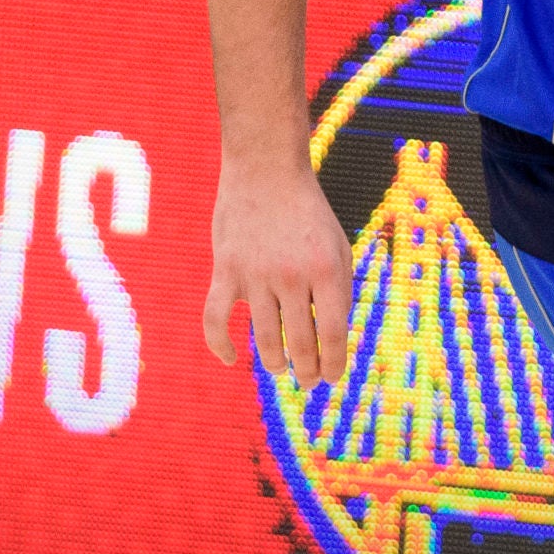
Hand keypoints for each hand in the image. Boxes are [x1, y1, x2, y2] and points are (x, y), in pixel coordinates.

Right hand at [202, 153, 353, 386]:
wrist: (267, 172)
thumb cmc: (308, 214)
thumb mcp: (337, 247)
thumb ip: (338, 290)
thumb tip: (334, 338)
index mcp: (327, 270)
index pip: (333, 334)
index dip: (334, 364)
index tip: (332, 378)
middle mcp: (292, 275)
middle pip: (300, 342)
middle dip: (307, 370)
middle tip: (308, 382)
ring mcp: (255, 275)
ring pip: (264, 338)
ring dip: (274, 362)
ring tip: (281, 369)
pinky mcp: (225, 271)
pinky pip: (216, 319)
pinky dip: (220, 345)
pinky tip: (230, 359)